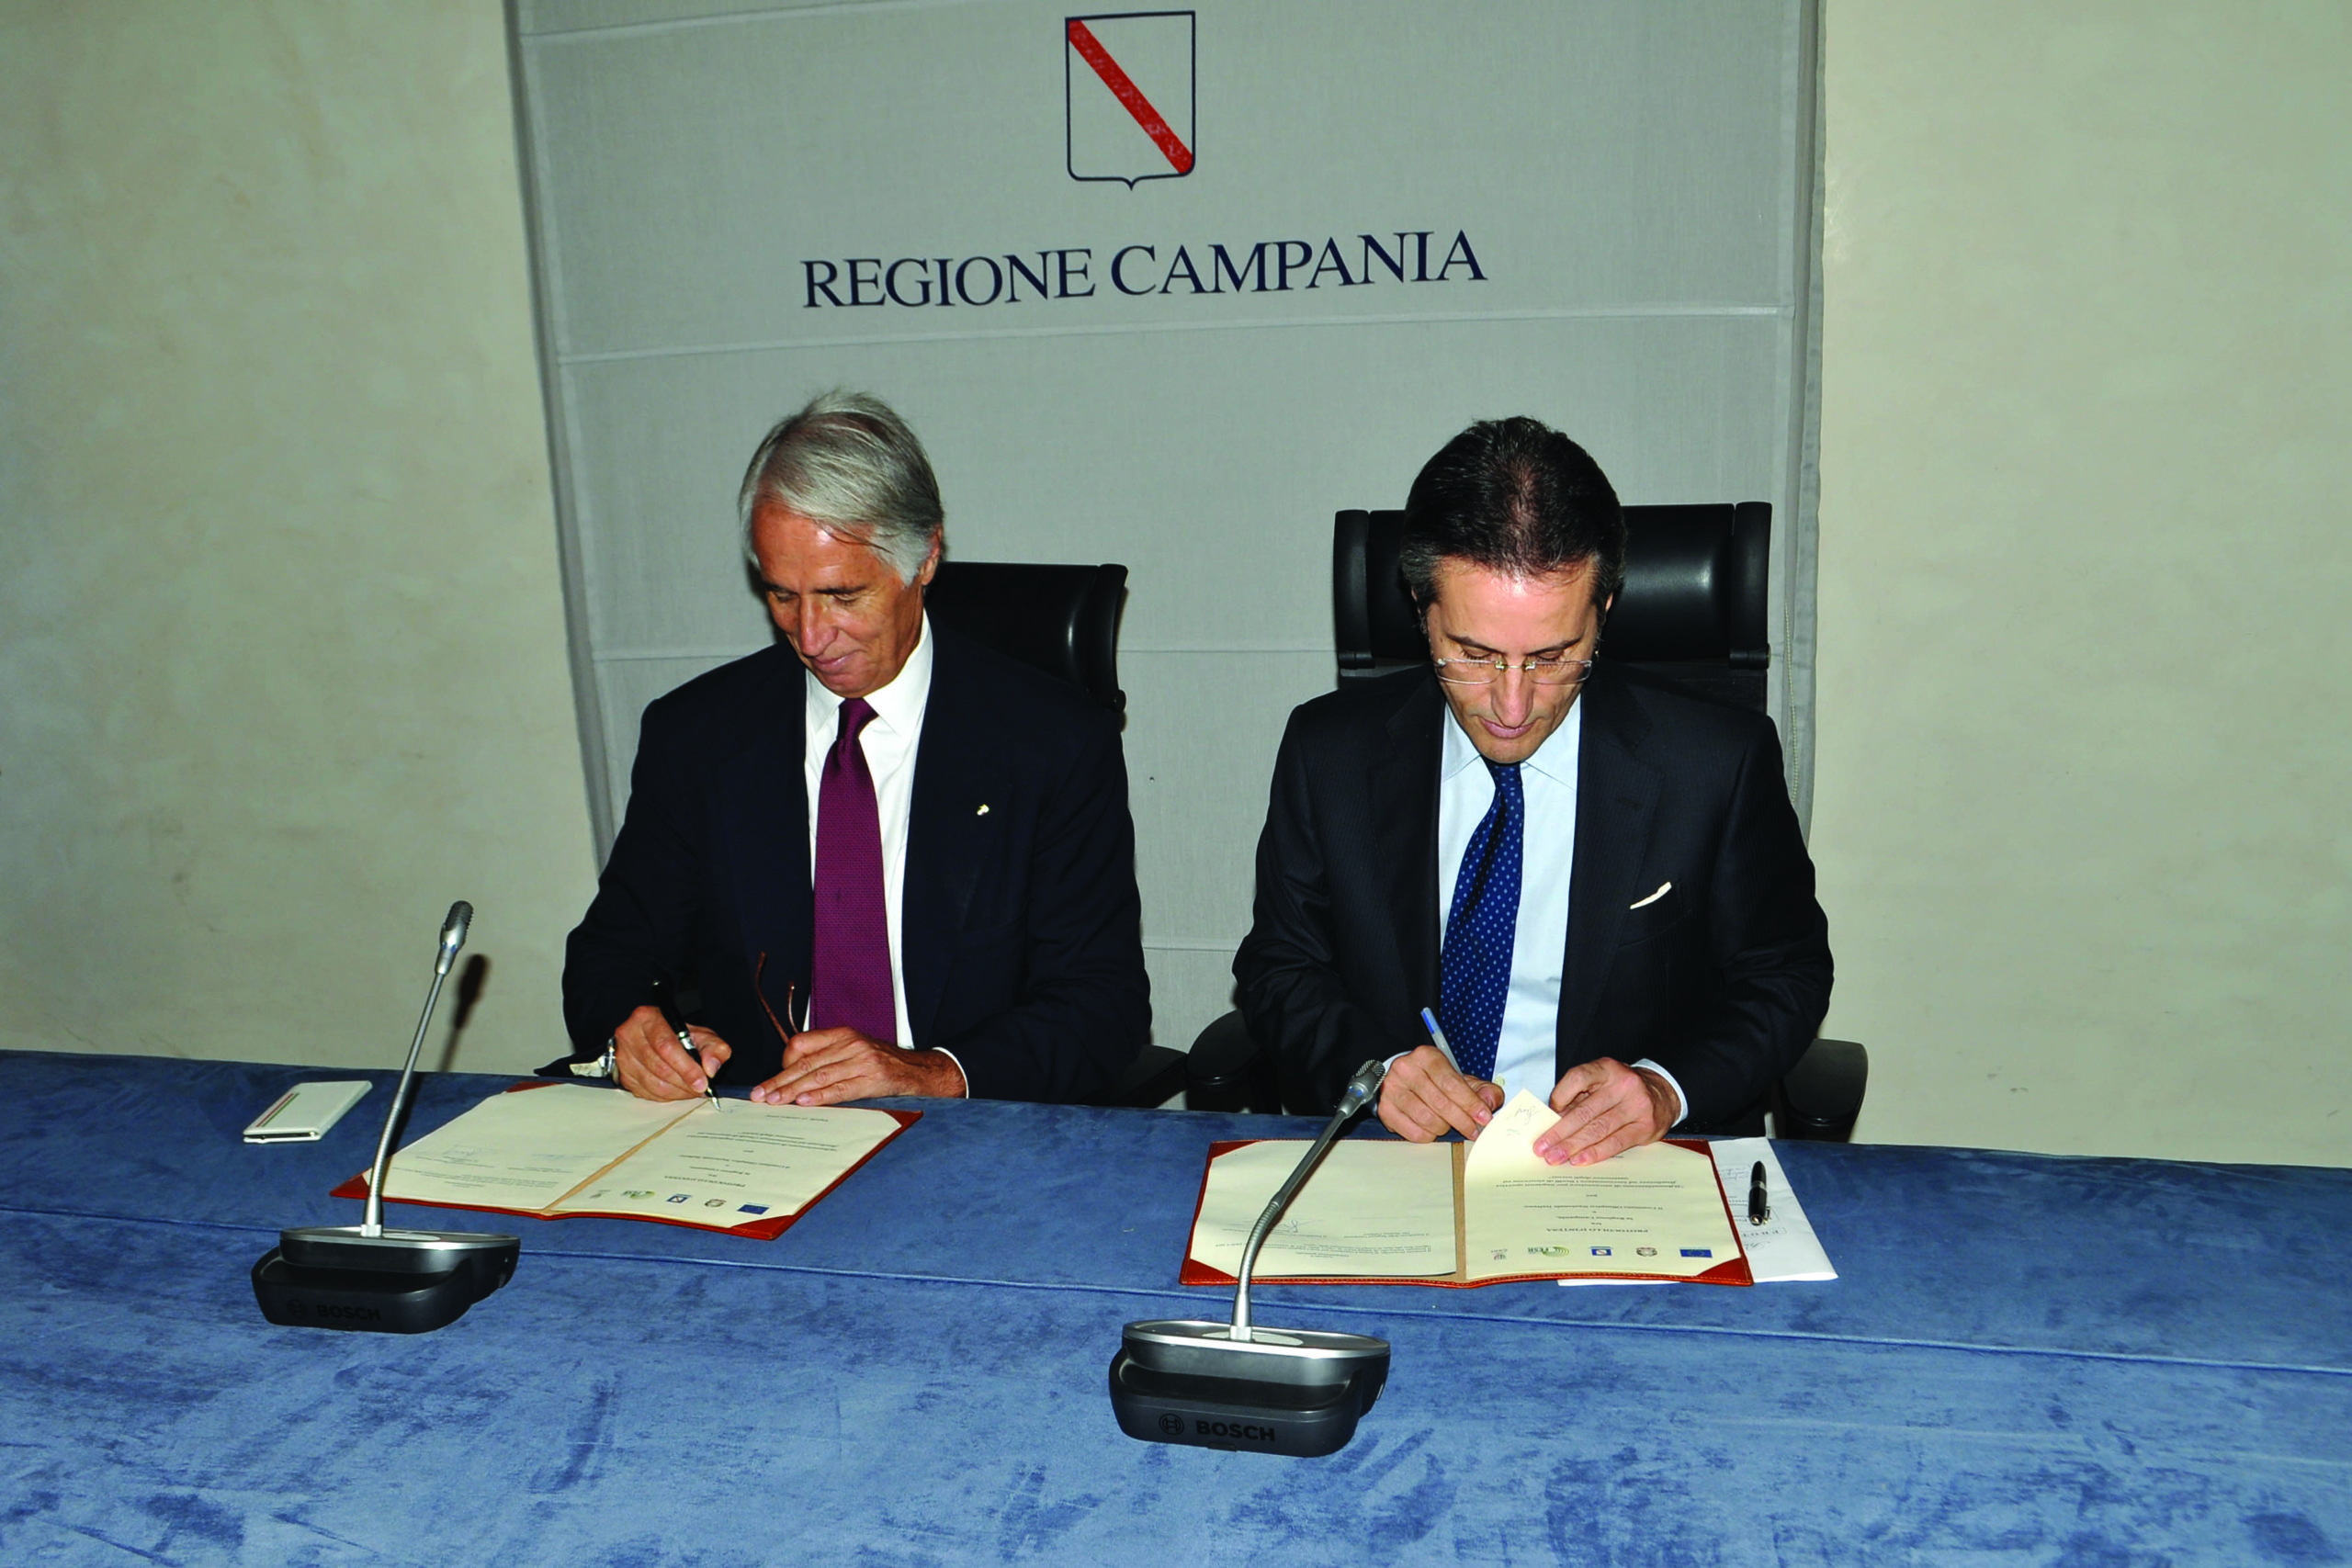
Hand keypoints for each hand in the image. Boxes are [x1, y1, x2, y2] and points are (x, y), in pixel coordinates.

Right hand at [612, 1005, 731, 1101]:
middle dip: (684, 1082)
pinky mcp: (623, 1075)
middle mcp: (630, 1035)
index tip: (702, 1082)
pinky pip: (647, 1093)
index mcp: (647, 1018)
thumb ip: (714, 1049)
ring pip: (653, 1084)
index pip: (665, 1046)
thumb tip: (711, 1068)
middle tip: (700, 1088)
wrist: (656, 1039)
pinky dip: (666, 1096)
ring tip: (691, 1090)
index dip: (686, 1067)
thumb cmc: (678, 1036)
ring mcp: (623, 1057)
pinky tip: (677, 1090)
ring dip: (677, 1092)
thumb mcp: (702, 1035)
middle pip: (659, 1067)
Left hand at [749, 1028, 967, 1105]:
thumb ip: (828, 1058)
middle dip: (780, 1081)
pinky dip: (820, 1096)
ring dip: (792, 1091)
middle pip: (805, 1063)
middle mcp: (850, 1044)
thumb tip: (794, 1077)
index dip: (783, 1063)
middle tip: (760, 1095)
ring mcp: (862, 1061)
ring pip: (818, 1076)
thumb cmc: (883, 1064)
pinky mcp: (873, 1079)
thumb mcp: (855, 1051)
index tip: (771, 1082)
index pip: (801, 1044)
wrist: (921, 1071)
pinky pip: (841, 1089)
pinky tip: (804, 1102)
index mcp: (842, 1034)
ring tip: (775, 1102)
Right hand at [1376, 1045, 1503, 1141]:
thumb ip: (1483, 1089)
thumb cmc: (1436, 1082)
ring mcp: (1392, 1090)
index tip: (1484, 1118)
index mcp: (1427, 1057)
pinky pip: (1413, 1132)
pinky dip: (1428, 1136)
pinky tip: (1432, 1129)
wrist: (1405, 1081)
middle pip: (1440, 1103)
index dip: (1470, 1103)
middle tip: (1473, 1130)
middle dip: (1462, 1120)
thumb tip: (1489, 1102)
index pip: (1451, 1083)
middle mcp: (1406, 1070)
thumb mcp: (1461, 1078)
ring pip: (1426, 1119)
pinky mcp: (1385, 1109)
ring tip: (1448, 1125)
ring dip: (1443, 1128)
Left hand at [1533, 1059, 1678, 1166]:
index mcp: (1606, 1069)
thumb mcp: (1601, 1083)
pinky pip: (1616, 1142)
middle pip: (1585, 1111)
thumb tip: (1551, 1122)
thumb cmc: (1621, 1090)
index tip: (1547, 1115)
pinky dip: (1595, 1153)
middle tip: (1541, 1148)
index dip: (1560, 1096)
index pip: (1577, 1078)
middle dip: (1559, 1132)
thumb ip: (1578, 1097)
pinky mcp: (1645, 1127)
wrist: (1662, 1094)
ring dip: (1573, 1146)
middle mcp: (1623, 1084)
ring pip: (1598, 1129)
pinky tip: (1579, 1160)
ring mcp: (1637, 1105)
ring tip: (1555, 1157)